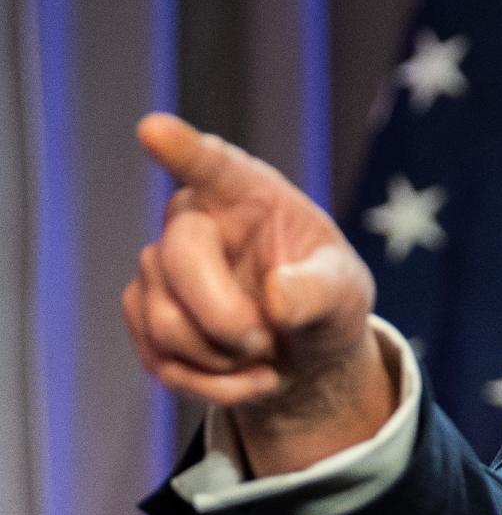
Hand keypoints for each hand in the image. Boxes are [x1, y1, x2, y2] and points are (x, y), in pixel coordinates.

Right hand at [123, 113, 395, 474]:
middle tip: (266, 341)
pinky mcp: (143, 312)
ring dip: (224, 359)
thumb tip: (276, 297)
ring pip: (165, 321)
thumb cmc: (326, 303)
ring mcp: (160, 265)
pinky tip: (248, 377)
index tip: (154, 129)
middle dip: (226, 319)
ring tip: (265, 356)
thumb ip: (320, 291)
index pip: (212, 165)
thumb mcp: (345, 295)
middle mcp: (194, 219)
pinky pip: (161, 359)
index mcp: (249, 194)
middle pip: (177, 260)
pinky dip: (212, 384)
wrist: (303, 354)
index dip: (183, 149)